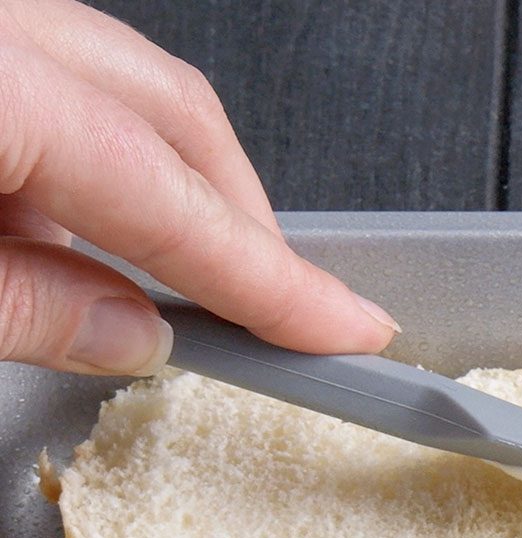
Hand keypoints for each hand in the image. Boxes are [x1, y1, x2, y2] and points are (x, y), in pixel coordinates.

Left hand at [0, 0, 398, 375]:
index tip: (343, 329)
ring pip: (112, 83)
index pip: (173, 195)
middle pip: (175, 111)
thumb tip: (130, 336)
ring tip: (129, 285)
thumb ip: (22, 309)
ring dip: (148, 188)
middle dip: (238, 221)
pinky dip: (66, 153)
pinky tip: (38, 224)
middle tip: (268, 314)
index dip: (271, 279)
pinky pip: (44, 71)